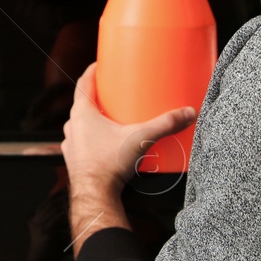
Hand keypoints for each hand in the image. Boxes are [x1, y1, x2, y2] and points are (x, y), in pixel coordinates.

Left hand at [61, 63, 195, 252]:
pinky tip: (107, 144)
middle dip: (98, 98)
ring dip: (94, 120)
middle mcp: (72, 126)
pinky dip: (92, 139)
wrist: (94, 196)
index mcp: (82, 113)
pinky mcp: (75, 161)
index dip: (91, 72)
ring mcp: (71, 144)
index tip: (100, 64)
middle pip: (84, 104)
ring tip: (112, 120)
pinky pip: (83, 143)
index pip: (83, 83)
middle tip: (114, 94)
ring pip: (81, 125)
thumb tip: (188, 113)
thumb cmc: (109, 164)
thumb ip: (165, 124)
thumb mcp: (141, 138)